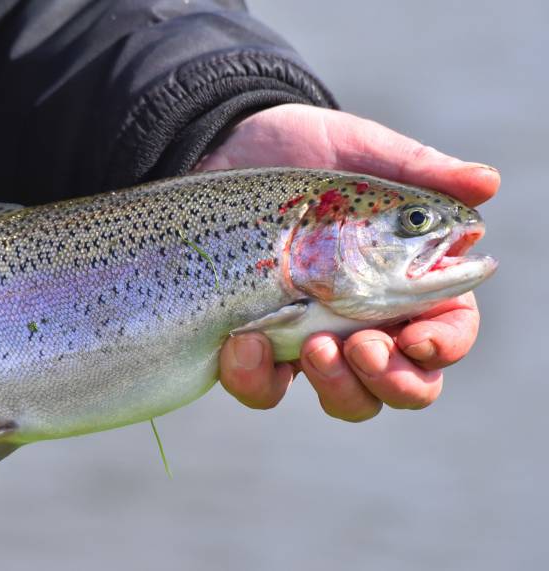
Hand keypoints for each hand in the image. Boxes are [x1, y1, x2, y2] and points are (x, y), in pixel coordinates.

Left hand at [202, 104, 498, 418]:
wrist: (221, 148)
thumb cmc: (301, 148)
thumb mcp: (357, 152)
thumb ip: (417, 170)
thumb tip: (486, 182)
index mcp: (406, 275)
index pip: (447, 329)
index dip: (443, 345)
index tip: (418, 339)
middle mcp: (367, 316)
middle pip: (405, 383)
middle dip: (391, 379)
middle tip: (362, 346)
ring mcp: (312, 336)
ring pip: (345, 398)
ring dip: (337, 385)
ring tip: (313, 345)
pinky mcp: (259, 345)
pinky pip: (264, 388)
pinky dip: (256, 378)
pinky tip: (243, 342)